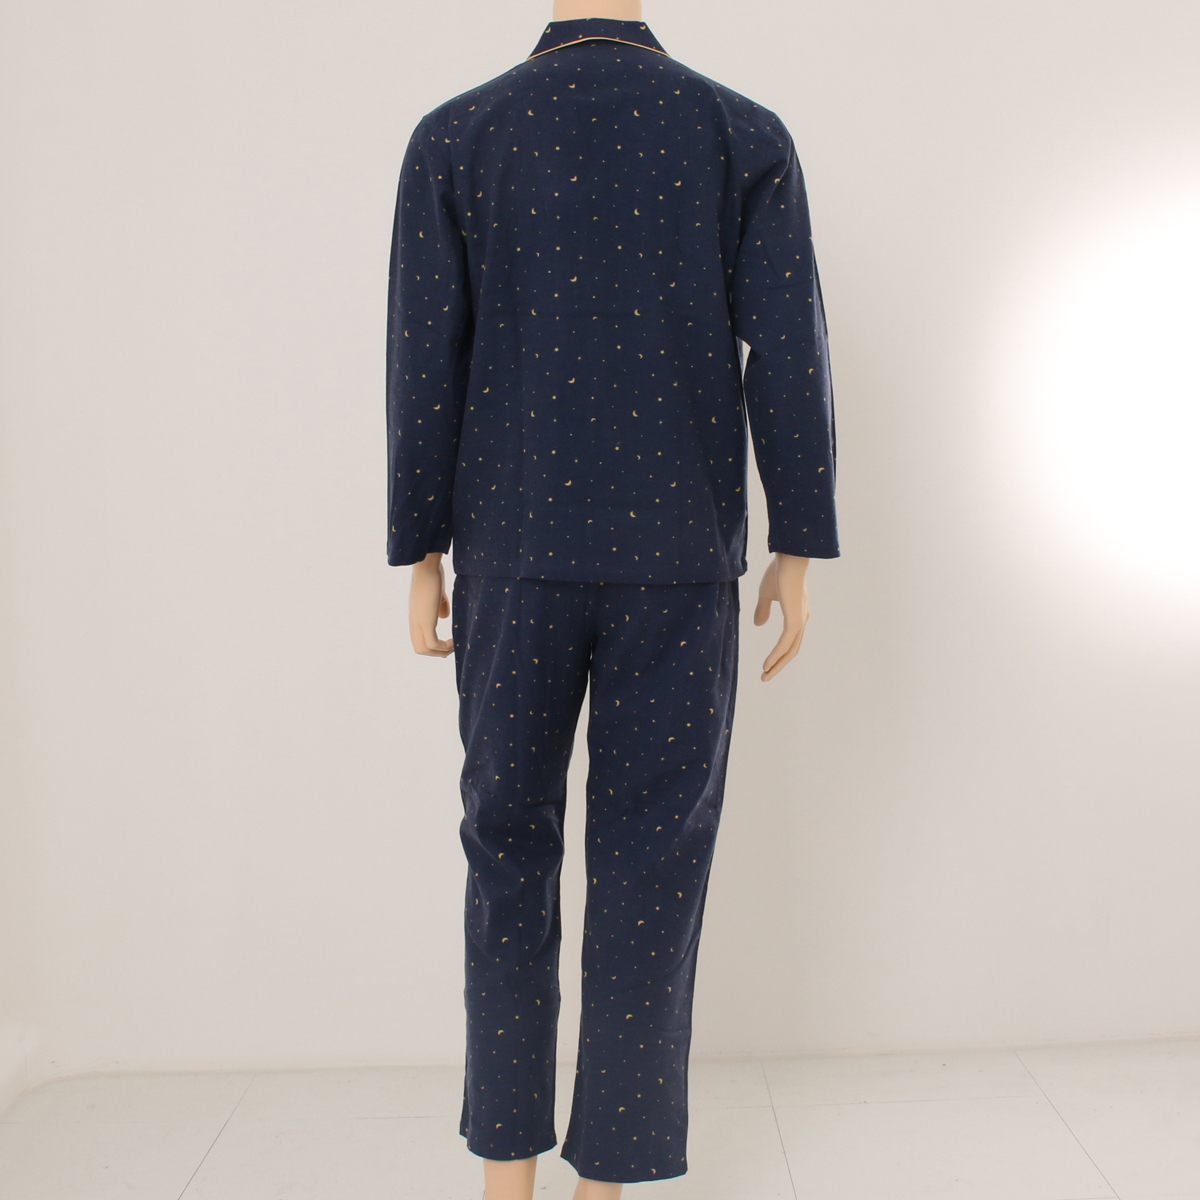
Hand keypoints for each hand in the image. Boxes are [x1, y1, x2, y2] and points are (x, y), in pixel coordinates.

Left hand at [409, 552, 452, 656]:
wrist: (426, 566)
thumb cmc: (432, 574)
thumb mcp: (437, 593)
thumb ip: (440, 605)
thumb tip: (444, 617)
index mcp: (416, 615)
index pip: (419, 639)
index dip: (432, 646)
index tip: (447, 642)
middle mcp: (414, 621)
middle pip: (419, 649)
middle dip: (436, 653)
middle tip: (451, 647)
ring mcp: (419, 622)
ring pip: (424, 649)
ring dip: (441, 652)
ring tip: (454, 645)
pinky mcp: (426, 621)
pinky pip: (432, 643)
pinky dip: (444, 647)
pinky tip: (454, 640)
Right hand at [753, 553, 809, 680]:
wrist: (789, 558)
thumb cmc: (779, 572)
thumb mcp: (766, 593)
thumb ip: (763, 609)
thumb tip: (758, 624)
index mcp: (798, 613)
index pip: (790, 640)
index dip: (779, 654)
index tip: (767, 665)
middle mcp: (802, 619)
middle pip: (792, 650)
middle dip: (779, 665)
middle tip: (765, 677)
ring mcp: (800, 620)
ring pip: (790, 650)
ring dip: (777, 665)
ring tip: (765, 675)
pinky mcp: (794, 619)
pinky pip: (785, 643)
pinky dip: (776, 656)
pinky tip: (767, 665)